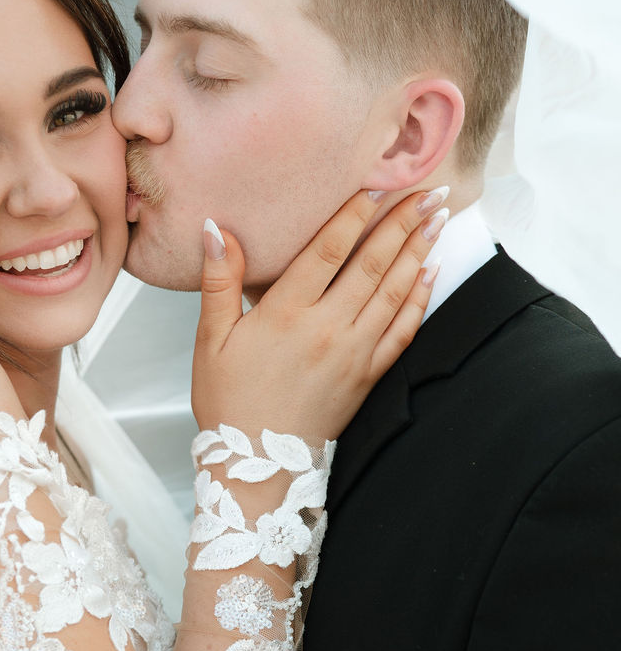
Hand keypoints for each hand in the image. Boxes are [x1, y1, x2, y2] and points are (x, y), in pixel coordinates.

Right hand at [193, 188, 446, 444]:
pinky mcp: (368, 376)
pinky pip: (402, 331)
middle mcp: (327, 329)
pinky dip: (420, 300)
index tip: (378, 184)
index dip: (355, 213)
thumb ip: (218, 281)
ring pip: (394, 291)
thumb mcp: (211, 341)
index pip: (329, 250)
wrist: (258, 466)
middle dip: (404, 222)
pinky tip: (431, 274)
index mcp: (286, 314)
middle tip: (430, 191)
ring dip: (419, 250)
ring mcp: (354, 353)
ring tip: (438, 219)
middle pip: (373, 263)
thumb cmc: (230, 403)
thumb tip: (215, 229)